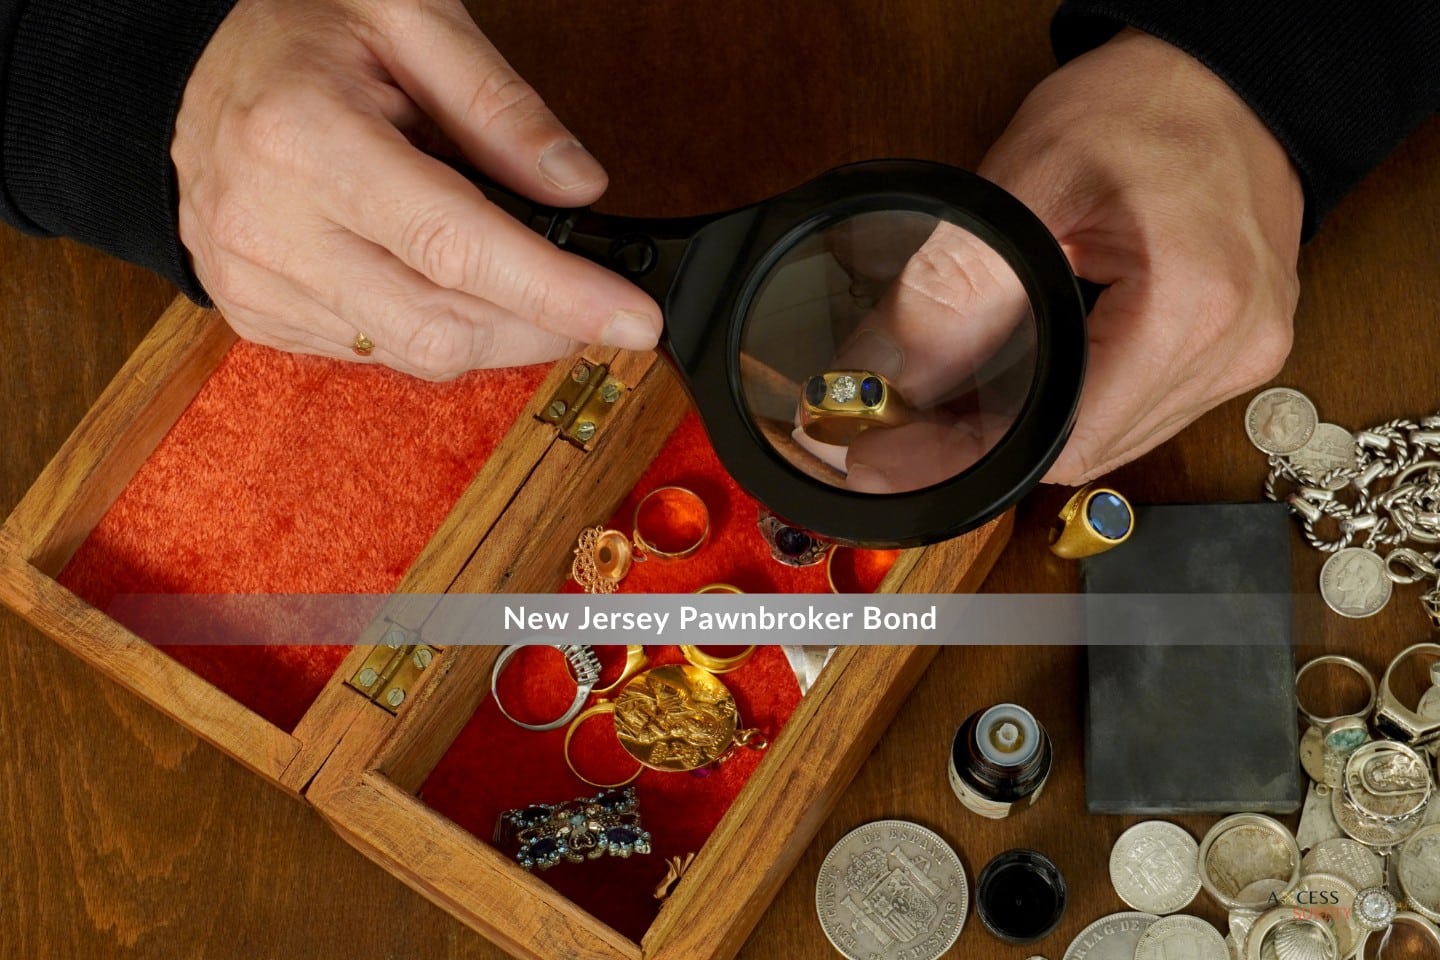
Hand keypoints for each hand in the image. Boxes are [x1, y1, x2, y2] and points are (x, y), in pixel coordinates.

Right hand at [172, 0, 660, 378]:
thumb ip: (499, 105)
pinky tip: (436, 278)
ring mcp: (258, 282)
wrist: (179, 70)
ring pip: (415, 353)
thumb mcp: (405, 18)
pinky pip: (376, 354)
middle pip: (443, 327)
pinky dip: (433, 328)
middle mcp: (271, 225)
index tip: (634, 319)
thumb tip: (579, 187)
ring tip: (512, 273)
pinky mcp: (259, 316)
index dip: (559, 294)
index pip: (459, 249)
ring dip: (494, 332)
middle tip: (593, 299)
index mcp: (306, 138)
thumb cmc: (290, 30)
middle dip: (542, 327)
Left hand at [797, 29, 1304, 491]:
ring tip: (954, 404)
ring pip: (1111, 442)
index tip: (892, 455)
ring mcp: (1245, 354)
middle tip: (904, 429)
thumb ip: (955, 284)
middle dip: (990, 446)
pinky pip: (1140, 413)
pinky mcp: (1238, 352)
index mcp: (1193, 306)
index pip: (1066, 442)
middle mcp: (1235, 346)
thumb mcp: (1028, 180)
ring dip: (1035, 430)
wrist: (1225, 76)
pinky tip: (1031, 381)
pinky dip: (1078, 405)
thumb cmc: (1145, 104)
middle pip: (1086, 452)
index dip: (968, 456)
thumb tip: (885, 373)